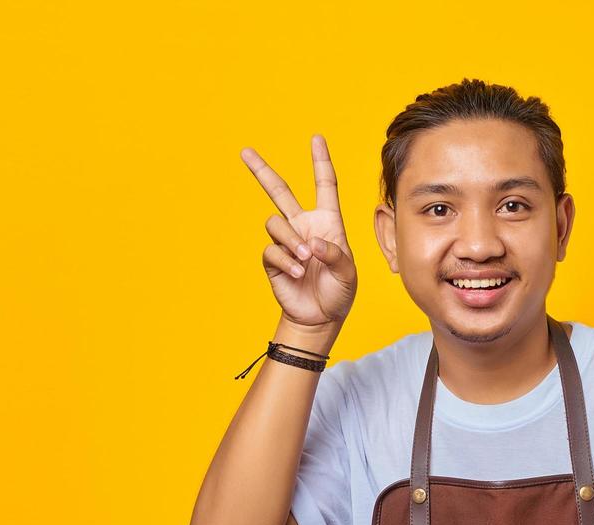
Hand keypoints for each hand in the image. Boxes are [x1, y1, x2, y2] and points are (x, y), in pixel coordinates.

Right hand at [240, 134, 357, 330]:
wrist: (320, 317)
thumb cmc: (338, 292)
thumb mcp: (347, 273)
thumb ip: (335, 255)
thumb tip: (311, 244)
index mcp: (326, 222)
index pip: (324, 186)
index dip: (321, 162)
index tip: (317, 138)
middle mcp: (303, 226)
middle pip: (279, 191)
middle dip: (262, 171)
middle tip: (246, 152)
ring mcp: (286, 242)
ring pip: (274, 223)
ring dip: (290, 240)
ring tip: (305, 259)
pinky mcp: (273, 260)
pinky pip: (271, 250)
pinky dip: (284, 260)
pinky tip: (296, 272)